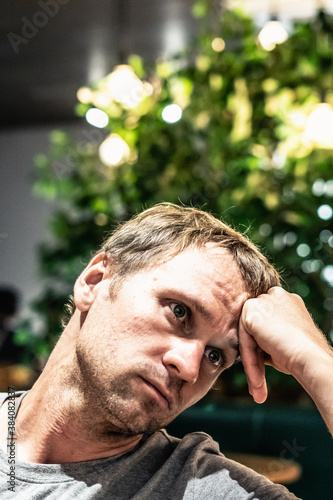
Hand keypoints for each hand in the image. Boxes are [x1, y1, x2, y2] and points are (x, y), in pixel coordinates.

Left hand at [239, 286, 331, 403]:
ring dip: (252, 363)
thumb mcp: (284, 340)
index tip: (264, 369)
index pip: (265, 323)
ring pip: (248, 336)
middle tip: (258, 384)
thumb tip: (252, 349)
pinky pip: (243, 338)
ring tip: (258, 387)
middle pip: (254, 329)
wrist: (310, 356)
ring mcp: (262, 300)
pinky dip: (248, 359)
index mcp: (284, 300)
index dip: (263, 347)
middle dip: (255, 357)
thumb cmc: (303, 354)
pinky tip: (257, 379)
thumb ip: (267, 337)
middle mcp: (273, 295)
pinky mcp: (250, 310)